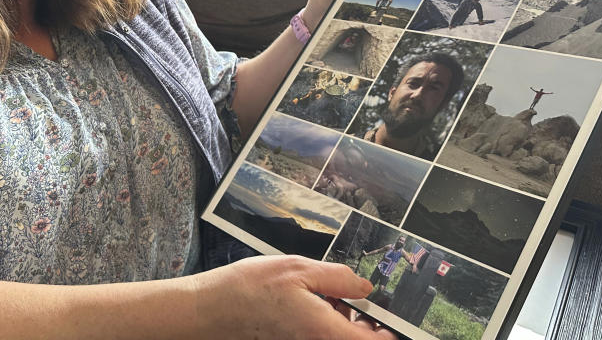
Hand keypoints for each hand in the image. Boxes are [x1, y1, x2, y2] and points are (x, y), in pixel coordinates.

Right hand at [192, 255, 397, 338]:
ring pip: (336, 338)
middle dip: (362, 322)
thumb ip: (338, 278)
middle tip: (355, 297)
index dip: (388, 331)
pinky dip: (321, 323)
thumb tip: (365, 286)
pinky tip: (307, 303)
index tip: (392, 315)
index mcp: (326, 332)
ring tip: (325, 295)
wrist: (209, 311)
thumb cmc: (249, 289)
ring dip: (341, 322)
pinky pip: (317, 337)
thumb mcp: (299, 269)